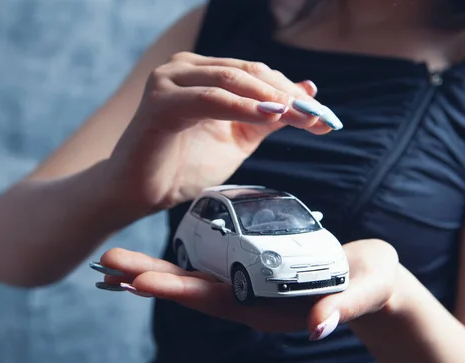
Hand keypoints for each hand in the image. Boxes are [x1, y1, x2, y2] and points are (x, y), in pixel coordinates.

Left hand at [92, 239, 400, 340]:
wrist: (374, 283)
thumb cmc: (371, 285)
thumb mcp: (364, 291)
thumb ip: (343, 306)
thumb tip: (320, 326)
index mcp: (270, 308)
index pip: (215, 300)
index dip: (178, 290)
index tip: (140, 281)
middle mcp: (252, 300)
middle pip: (192, 290)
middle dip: (150, 278)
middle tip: (106, 265)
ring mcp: (250, 286)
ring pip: (194, 279)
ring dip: (154, 270)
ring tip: (116, 262)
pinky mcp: (254, 270)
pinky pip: (210, 264)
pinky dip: (180, 259)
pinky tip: (159, 250)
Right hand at [105, 52, 342, 213]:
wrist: (140, 193)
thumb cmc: (184, 166)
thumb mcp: (238, 139)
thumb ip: (269, 116)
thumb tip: (309, 90)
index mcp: (203, 72)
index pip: (258, 74)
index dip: (292, 93)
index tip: (324, 117)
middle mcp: (185, 68)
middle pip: (250, 73)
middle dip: (289, 96)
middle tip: (319, 116)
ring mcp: (170, 80)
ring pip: (233, 80)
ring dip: (272, 99)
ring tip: (302, 117)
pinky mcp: (160, 101)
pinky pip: (210, 99)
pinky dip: (242, 108)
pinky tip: (269, 117)